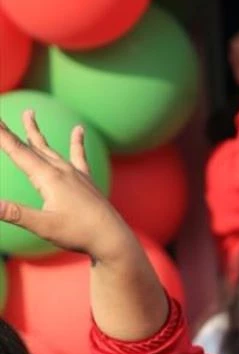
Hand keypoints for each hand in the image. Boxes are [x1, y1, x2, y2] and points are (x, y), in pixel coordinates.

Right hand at [0, 111, 137, 264]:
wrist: (112, 238)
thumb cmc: (78, 233)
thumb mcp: (43, 226)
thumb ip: (15, 214)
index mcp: (48, 177)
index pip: (18, 152)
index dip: (3, 135)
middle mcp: (61, 170)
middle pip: (32, 147)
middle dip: (14, 133)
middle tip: (0, 118)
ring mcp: (75, 174)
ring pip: (51, 149)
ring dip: (36, 134)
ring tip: (30, 115)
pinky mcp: (86, 180)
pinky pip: (79, 156)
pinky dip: (77, 142)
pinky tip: (79, 130)